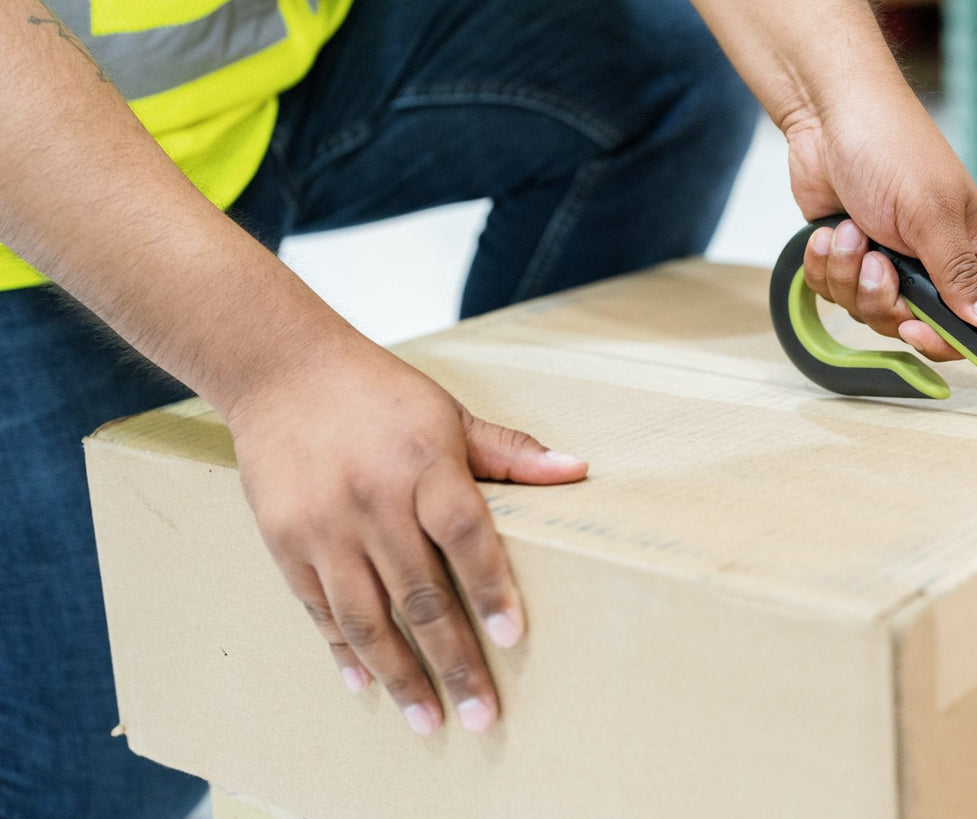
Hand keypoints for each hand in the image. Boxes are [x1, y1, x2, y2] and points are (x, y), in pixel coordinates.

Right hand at [226, 341, 586, 735]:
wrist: (282, 371)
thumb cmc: (379, 394)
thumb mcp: (449, 412)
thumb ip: (510, 452)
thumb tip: (579, 470)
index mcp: (423, 463)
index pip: (464, 533)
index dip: (489, 587)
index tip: (511, 636)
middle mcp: (373, 500)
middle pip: (418, 593)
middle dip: (453, 660)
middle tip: (483, 713)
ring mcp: (325, 526)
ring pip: (367, 617)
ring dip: (401, 675)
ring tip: (430, 720)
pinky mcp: (286, 542)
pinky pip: (321, 610)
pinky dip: (346, 651)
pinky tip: (369, 685)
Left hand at [787, 92, 976, 360]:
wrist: (826, 113)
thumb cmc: (889, 147)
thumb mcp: (931, 214)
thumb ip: (959, 275)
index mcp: (969, 252)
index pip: (967, 324)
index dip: (938, 337)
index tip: (910, 325)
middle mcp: (929, 261)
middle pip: (906, 322)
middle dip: (878, 295)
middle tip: (875, 257)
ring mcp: (886, 258)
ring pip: (863, 308)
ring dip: (847, 273)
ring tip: (849, 229)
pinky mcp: (848, 254)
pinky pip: (832, 290)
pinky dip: (824, 264)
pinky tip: (828, 231)